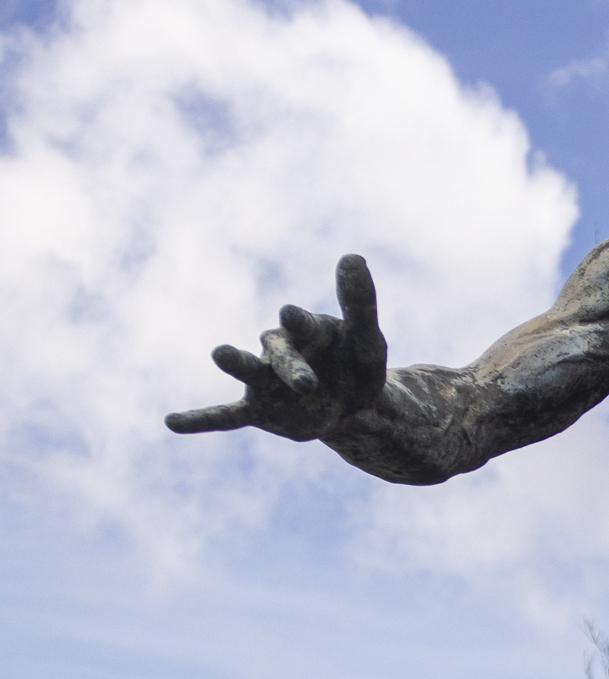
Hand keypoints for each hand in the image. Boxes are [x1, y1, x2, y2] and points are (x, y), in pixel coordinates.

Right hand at [167, 253, 388, 440]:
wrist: (354, 406)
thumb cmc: (357, 364)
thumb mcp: (368, 340)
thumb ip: (360, 303)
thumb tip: (354, 256)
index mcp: (307, 331)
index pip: (299, 322)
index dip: (296, 320)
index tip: (291, 315)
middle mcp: (280, 351)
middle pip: (279, 354)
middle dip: (292, 368)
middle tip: (307, 384)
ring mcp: (265, 382)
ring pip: (247, 372)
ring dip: (235, 363)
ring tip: (219, 353)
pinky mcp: (259, 411)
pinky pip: (225, 416)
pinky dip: (201, 420)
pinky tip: (171, 422)